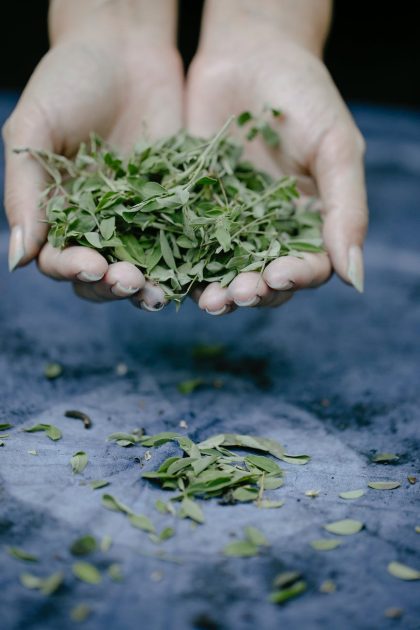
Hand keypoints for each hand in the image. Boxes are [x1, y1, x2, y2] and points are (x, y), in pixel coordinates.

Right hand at [3, 7, 182, 310]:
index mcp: (59, 215)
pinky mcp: (179, 207)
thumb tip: (17, 261)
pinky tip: (202, 272)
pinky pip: (187, 241)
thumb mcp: (34, 128)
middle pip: (105, 275)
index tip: (93, 266)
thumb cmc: (67, 81)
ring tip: (162, 293)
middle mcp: (101, 226)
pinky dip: (193, 261)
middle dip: (117, 285)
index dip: (74, 269)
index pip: (61, 259)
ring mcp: (143, 220)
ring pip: (147, 268)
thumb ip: (24, 192)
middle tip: (133, 284)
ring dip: (153, 286)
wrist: (124, 48)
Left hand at [186, 18, 366, 313]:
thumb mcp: (335, 147)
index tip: (278, 276)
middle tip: (233, 296)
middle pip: (261, 280)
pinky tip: (167, 274)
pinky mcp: (189, 209)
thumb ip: (346, 210)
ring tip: (204, 300)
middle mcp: (267, 233)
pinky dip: (176, 263)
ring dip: (213, 290)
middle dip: (249, 292)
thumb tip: (355, 279)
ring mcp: (226, 224)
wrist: (250, 54)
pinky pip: (181, 242)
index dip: (294, 278)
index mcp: (308, 226)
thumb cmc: (305, 97)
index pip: (307, 267)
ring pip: (220, 272)